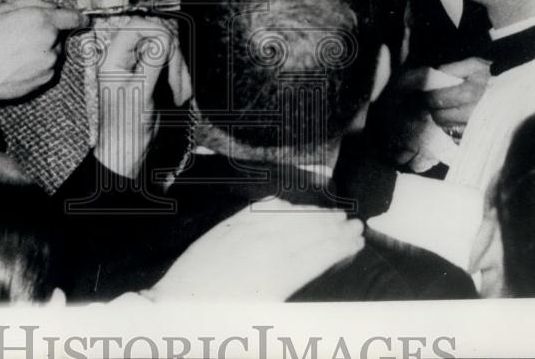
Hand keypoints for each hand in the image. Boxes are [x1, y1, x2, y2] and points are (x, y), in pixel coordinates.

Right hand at [0, 0, 84, 111]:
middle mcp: (51, 41)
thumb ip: (33, 4)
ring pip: (54, 52)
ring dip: (44, 50)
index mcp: (42, 20)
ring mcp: (51, 61)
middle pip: (60, 35)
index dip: (79, 17)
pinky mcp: (47, 78)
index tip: (84, 19)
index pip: (72, 17)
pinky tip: (20, 65)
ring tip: (18, 53)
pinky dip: (40, 65)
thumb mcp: (4, 10)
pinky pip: (49, 67)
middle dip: (48, 34)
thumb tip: (52, 8)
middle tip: (23, 38)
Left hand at [95, 17, 179, 178]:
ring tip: (180, 96)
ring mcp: (139, 66)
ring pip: (168, 50)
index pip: (136, 26)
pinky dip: (180, 78)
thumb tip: (164, 37)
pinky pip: (171, 65)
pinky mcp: (151, 75)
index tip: (171, 49)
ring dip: (180, 71)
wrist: (127, 151)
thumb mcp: (140, 92)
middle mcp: (125, 58)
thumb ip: (151, 62)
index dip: (157, 30)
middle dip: (173, 57)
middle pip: (156, 35)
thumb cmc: (126, 126)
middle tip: (177, 85)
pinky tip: (181, 96)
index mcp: (113, 58)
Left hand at [148, 200, 364, 300]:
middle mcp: (263, 248)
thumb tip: (319, 269)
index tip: (359, 241)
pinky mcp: (227, 227)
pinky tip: (292, 207)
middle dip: (334, 227)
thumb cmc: (222, 327)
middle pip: (308, 231)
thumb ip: (294, 296)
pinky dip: (282, 207)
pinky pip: (261, 209)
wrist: (175, 312)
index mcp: (276, 275)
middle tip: (355, 225)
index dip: (341, 246)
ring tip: (333, 215)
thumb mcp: (264, 321)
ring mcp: (244, 233)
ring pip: (288, 217)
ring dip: (313, 214)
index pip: (318, 253)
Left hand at [425, 57, 490, 136]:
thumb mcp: (474, 65)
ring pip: (448, 129)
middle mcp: (471, 114)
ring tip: (450, 111)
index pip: (436, 100)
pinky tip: (460, 121)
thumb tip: (431, 76)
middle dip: (435, 110)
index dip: (428, 97)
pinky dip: (456, 131)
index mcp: (468, 93)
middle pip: (440, 117)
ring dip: (444, 121)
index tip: (427, 95)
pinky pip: (460, 139)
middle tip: (437, 103)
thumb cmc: (496, 75)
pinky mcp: (483, 137)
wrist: (522, 89)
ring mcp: (478, 128)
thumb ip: (451, 69)